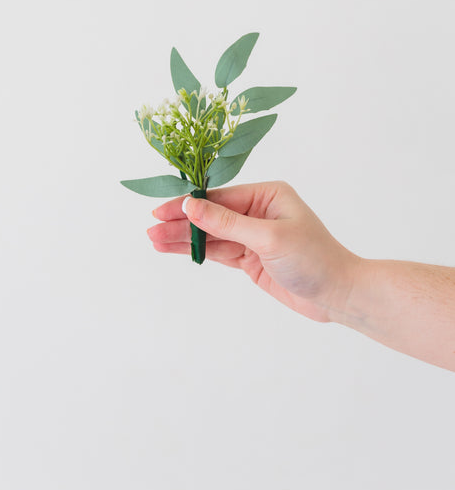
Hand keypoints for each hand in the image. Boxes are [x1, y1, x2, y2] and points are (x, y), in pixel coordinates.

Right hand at [148, 181, 359, 322]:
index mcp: (267, 195)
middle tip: (150, 230)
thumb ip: (227, 222)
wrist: (338, 295)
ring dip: (184, 238)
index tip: (160, 211)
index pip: (219, 198)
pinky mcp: (250, 258)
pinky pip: (218, 251)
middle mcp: (258, 211)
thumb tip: (191, 205)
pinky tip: (175, 249)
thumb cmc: (314, 259)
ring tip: (153, 240)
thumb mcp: (268, 237)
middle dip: (181, 222)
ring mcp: (253, 235)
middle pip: (211, 215)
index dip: (188, 205)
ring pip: (211, 234)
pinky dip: (197, 251)